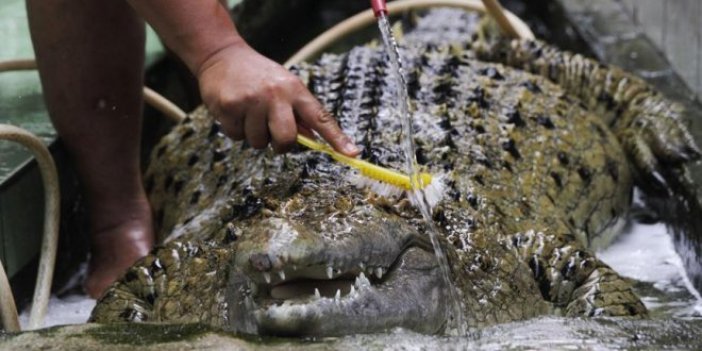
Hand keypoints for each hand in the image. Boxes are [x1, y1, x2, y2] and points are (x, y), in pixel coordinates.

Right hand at [197, 42, 358, 155]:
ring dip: (253, 135)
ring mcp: (251, 100)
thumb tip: (312, 140)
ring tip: (249, 113)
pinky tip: (234, 111)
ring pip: (258, 142)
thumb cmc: (258, 76)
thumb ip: (298, 112)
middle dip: (280, 145)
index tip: (352, 153)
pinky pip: (236, 136)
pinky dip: (235, 130)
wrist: (222, 55)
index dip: (337, 138)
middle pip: (286, 139)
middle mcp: (275, 94)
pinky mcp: (229, 106)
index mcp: (294, 89)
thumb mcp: (284, 86)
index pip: (321, 117)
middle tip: (271, 132)